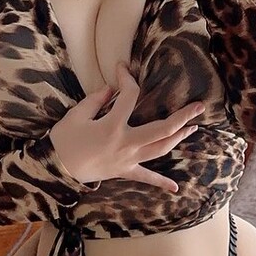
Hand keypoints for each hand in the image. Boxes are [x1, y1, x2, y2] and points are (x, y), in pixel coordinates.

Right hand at [48, 60, 201, 193]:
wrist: (56, 168)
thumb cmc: (65, 140)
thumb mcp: (77, 114)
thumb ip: (97, 100)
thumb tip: (112, 90)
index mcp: (113, 126)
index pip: (129, 97)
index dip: (127, 79)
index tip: (122, 67)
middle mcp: (126, 143)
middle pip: (162, 129)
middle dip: (183, 117)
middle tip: (199, 106)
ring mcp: (128, 159)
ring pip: (160, 149)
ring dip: (178, 138)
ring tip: (192, 128)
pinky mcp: (124, 171)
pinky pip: (145, 178)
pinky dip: (160, 183)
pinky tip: (175, 188)